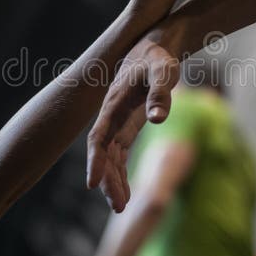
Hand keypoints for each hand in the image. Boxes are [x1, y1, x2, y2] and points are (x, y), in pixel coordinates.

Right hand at [87, 25, 182, 211]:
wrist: (155, 47)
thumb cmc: (159, 57)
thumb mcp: (164, 71)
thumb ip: (160, 94)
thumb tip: (157, 119)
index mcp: (113, 104)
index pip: (98, 137)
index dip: (95, 160)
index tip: (91, 183)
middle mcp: (110, 116)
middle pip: (103, 153)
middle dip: (107, 180)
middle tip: (118, 207)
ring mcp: (117, 123)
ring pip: (111, 158)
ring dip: (113, 181)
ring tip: (120, 208)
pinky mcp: (127, 127)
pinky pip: (119, 155)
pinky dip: (121, 174)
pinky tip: (126, 194)